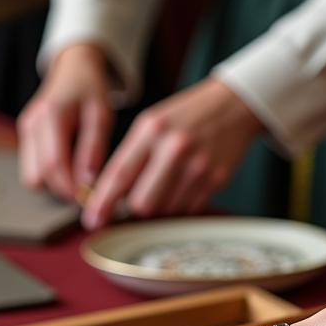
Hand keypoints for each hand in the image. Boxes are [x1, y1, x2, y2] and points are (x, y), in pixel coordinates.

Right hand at [17, 42, 113, 200]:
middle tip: (86, 192)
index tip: (87, 200)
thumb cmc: (90, 90)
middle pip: (37, 176)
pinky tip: (69, 168)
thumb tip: (87, 183)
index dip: (69, 188)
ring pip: (31, 178)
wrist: (72, 69)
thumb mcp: (101, 115)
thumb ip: (93, 149)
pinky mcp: (25, 137)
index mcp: (51, 116)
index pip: (53, 164)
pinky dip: (49, 176)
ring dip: (53, 185)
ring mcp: (25, 131)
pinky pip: (32, 169)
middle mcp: (31, 124)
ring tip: (78, 178)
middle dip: (61, 190)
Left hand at [80, 77, 262, 229]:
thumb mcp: (152, 125)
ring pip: (165, 211)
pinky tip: (186, 184)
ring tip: (167, 184)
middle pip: (142, 204)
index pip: (119, 175)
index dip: (102, 203)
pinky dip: (181, 204)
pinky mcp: (216, 180)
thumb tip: (110, 198)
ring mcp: (198, 166)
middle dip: (136, 207)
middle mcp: (174, 148)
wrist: (234, 105)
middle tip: (138, 198)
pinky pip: (188, 210)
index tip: (91, 220)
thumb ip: (131, 157)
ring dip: (160, 206)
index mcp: (152, 130)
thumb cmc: (185, 117)